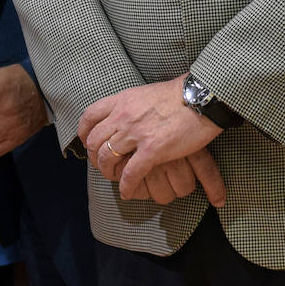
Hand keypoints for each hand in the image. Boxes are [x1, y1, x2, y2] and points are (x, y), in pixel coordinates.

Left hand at [77, 76, 226, 206]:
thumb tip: (123, 114)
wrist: (199, 98)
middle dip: (95, 158)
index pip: (89, 117)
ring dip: (108, 172)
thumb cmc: (176, 95)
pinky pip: (130, 173)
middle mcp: (123, 116)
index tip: (88, 143)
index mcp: (121, 101)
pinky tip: (127, 192)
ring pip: (108, 158)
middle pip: (95, 141)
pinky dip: (126, 186)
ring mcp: (136, 133)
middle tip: (103, 166)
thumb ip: (129, 104)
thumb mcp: (143, 93)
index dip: (84, 134)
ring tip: (115, 178)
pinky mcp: (152, 149)